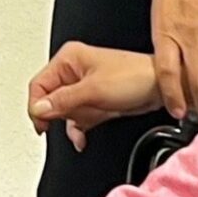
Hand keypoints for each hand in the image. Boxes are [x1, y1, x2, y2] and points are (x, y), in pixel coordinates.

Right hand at [28, 42, 163, 149]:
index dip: (37, 106)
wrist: (160, 89)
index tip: (42, 124)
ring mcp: (83, 87)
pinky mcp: (92, 101)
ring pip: (63, 112)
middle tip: (71, 117)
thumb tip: (39, 109)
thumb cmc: (135, 77)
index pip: (39, 84)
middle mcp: (73, 70)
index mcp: (69, 58)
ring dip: (73, 122)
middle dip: (61, 114)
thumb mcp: (94, 90)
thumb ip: (63, 101)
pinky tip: (81, 137)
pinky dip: (78, 129)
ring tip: (88, 119)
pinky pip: (76, 119)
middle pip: (49, 100)